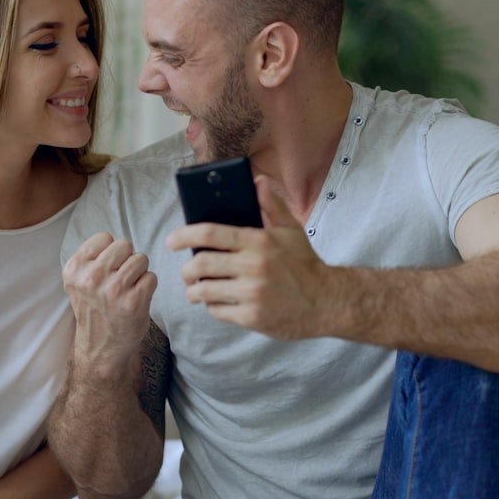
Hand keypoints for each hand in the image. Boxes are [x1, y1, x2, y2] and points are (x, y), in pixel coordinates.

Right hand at [62, 233, 157, 375]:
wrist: (101, 347)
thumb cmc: (95, 308)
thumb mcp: (79, 281)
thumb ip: (91, 257)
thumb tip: (116, 240)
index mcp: (74, 269)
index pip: (104, 237)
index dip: (110, 251)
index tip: (106, 269)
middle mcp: (91, 278)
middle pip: (124, 244)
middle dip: (127, 258)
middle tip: (120, 279)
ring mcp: (113, 290)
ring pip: (141, 258)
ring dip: (139, 272)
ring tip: (128, 289)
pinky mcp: (134, 301)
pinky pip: (151, 277)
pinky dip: (148, 286)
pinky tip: (136, 299)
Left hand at [165, 176, 329, 339]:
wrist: (327, 302)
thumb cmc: (305, 264)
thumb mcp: (292, 230)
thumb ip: (271, 205)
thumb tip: (257, 181)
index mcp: (258, 242)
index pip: (209, 234)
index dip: (184, 236)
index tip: (171, 241)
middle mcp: (253, 267)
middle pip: (200, 264)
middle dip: (185, 269)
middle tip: (186, 271)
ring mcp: (252, 294)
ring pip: (204, 291)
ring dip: (194, 290)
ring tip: (195, 288)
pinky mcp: (251, 317)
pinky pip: (216, 311)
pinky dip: (211, 306)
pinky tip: (216, 301)